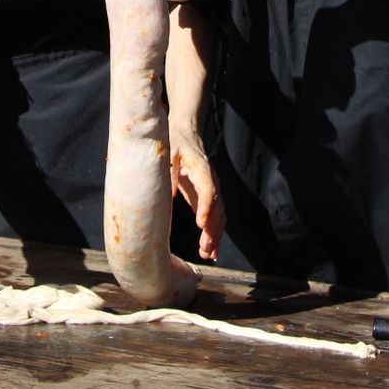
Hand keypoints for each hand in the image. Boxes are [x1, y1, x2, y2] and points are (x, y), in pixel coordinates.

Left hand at [170, 122, 224, 260]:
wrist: (186, 134)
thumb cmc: (176, 142)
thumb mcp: (169, 151)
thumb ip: (170, 170)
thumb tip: (169, 192)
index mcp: (202, 169)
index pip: (209, 190)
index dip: (206, 207)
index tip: (201, 224)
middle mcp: (212, 182)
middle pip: (217, 208)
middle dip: (212, 229)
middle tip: (205, 248)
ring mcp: (213, 191)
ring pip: (219, 216)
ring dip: (215, 236)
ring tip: (207, 254)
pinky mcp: (208, 198)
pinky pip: (216, 218)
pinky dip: (216, 235)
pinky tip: (212, 252)